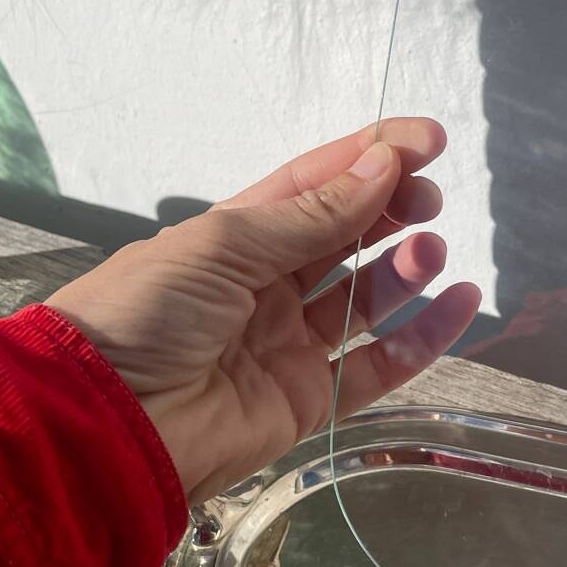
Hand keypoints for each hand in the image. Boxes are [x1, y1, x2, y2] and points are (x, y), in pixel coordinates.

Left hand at [47, 120, 480, 504]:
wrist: (106, 424)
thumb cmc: (146, 313)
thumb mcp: (223, 246)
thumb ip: (311, 216)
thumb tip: (381, 168)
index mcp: (234, 237)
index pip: (312, 184)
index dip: (367, 158)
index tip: (425, 142)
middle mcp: (265, 285)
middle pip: (344, 237)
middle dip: (391, 208)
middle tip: (430, 197)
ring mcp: (290, 343)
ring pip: (366, 298)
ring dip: (405, 268)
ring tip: (431, 248)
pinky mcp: (310, 399)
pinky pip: (379, 364)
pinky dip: (425, 336)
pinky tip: (461, 302)